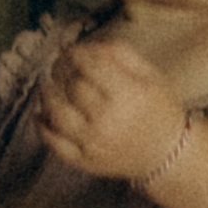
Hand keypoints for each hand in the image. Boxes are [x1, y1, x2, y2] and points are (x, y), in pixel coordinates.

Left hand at [38, 35, 191, 187]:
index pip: (89, 67)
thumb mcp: (150, 75)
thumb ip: (120, 55)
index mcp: (127, 95)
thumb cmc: (160, 109)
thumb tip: (86, 46)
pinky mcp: (85, 161)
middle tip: (58, 64)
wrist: (168, 154)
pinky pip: (55, 144)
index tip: (70, 50)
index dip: (74, 54)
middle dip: (60, 71)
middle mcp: (108, 120)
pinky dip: (42, 127)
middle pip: (72, 88)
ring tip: (46, 85)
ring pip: (57, 114)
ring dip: (46, 95)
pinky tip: (40, 114)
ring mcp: (94, 143)